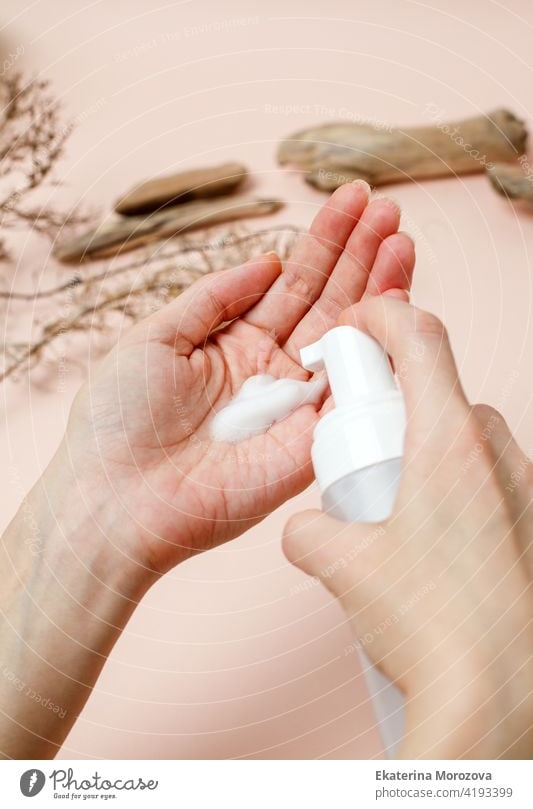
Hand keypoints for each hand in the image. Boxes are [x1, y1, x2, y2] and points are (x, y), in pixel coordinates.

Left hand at [63, 182, 413, 578]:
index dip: (324, 241)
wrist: (114, 498)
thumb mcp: (156, 336)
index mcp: (236, 342)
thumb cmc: (118, 419)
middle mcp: (273, 369)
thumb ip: (215, 296)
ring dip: (378, 289)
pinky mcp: (309, 444)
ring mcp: (295, 406)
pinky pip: (351, 392)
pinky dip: (377, 350)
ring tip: (401, 240)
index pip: (293, 282)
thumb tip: (268, 260)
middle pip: (328, 302)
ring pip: (349, 338)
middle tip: (389, 210)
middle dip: (360, 255)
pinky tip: (396, 304)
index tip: (353, 199)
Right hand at [283, 296, 532, 758]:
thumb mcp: (344, 569)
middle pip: (442, 392)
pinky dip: (459, 493)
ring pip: (469, 440)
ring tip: (398, 515)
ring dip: (429, 454)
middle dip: (397, 407)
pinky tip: (435, 550)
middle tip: (363, 452)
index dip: (383, 314)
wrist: (501, 697)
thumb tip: (307, 529)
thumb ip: (311, 532)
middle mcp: (498, 454)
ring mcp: (525, 488)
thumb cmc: (433, 626)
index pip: (421, 338)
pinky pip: (492, 482)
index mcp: (449, 442)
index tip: (356, 324)